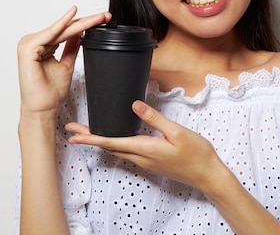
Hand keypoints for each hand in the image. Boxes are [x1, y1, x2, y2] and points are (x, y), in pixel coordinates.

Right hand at [17, 6, 110, 116]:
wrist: (43, 108)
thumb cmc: (50, 92)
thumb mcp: (66, 63)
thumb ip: (71, 46)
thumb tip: (81, 31)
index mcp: (40, 45)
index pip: (65, 31)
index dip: (85, 25)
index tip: (102, 20)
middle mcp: (32, 42)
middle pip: (64, 28)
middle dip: (87, 22)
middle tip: (104, 16)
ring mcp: (28, 43)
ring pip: (62, 30)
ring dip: (81, 23)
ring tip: (99, 18)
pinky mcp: (28, 47)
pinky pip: (51, 34)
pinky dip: (63, 25)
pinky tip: (74, 16)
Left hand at [66, 100, 225, 190]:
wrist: (208, 175)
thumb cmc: (196, 153)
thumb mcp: (177, 131)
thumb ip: (154, 118)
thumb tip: (134, 105)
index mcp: (145, 148)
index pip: (111, 142)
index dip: (91, 138)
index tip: (74, 135)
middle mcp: (141, 158)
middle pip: (109, 147)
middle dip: (90, 138)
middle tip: (72, 130)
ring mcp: (146, 162)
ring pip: (118, 150)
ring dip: (101, 141)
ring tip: (88, 133)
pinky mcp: (151, 162)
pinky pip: (127, 152)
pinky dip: (115, 144)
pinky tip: (115, 138)